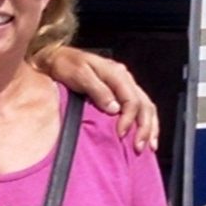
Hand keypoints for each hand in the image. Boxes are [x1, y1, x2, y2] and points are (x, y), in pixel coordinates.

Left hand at [44, 45, 159, 153]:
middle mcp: (124, 78)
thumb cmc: (65, 65)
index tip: (120, 135)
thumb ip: (98, 90)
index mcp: (117, 73)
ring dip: (150, 128)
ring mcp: (124, 85)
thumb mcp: (79, 75)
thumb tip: (115, 109)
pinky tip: (146, 136)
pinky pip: (141, 107)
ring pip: (146, 107)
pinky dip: (146, 123)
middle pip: (144, 105)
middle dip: (144, 128)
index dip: (129, 119)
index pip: (131, 99)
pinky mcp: (120, 92)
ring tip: (149, 146)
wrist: (56, 58)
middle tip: (138, 147)